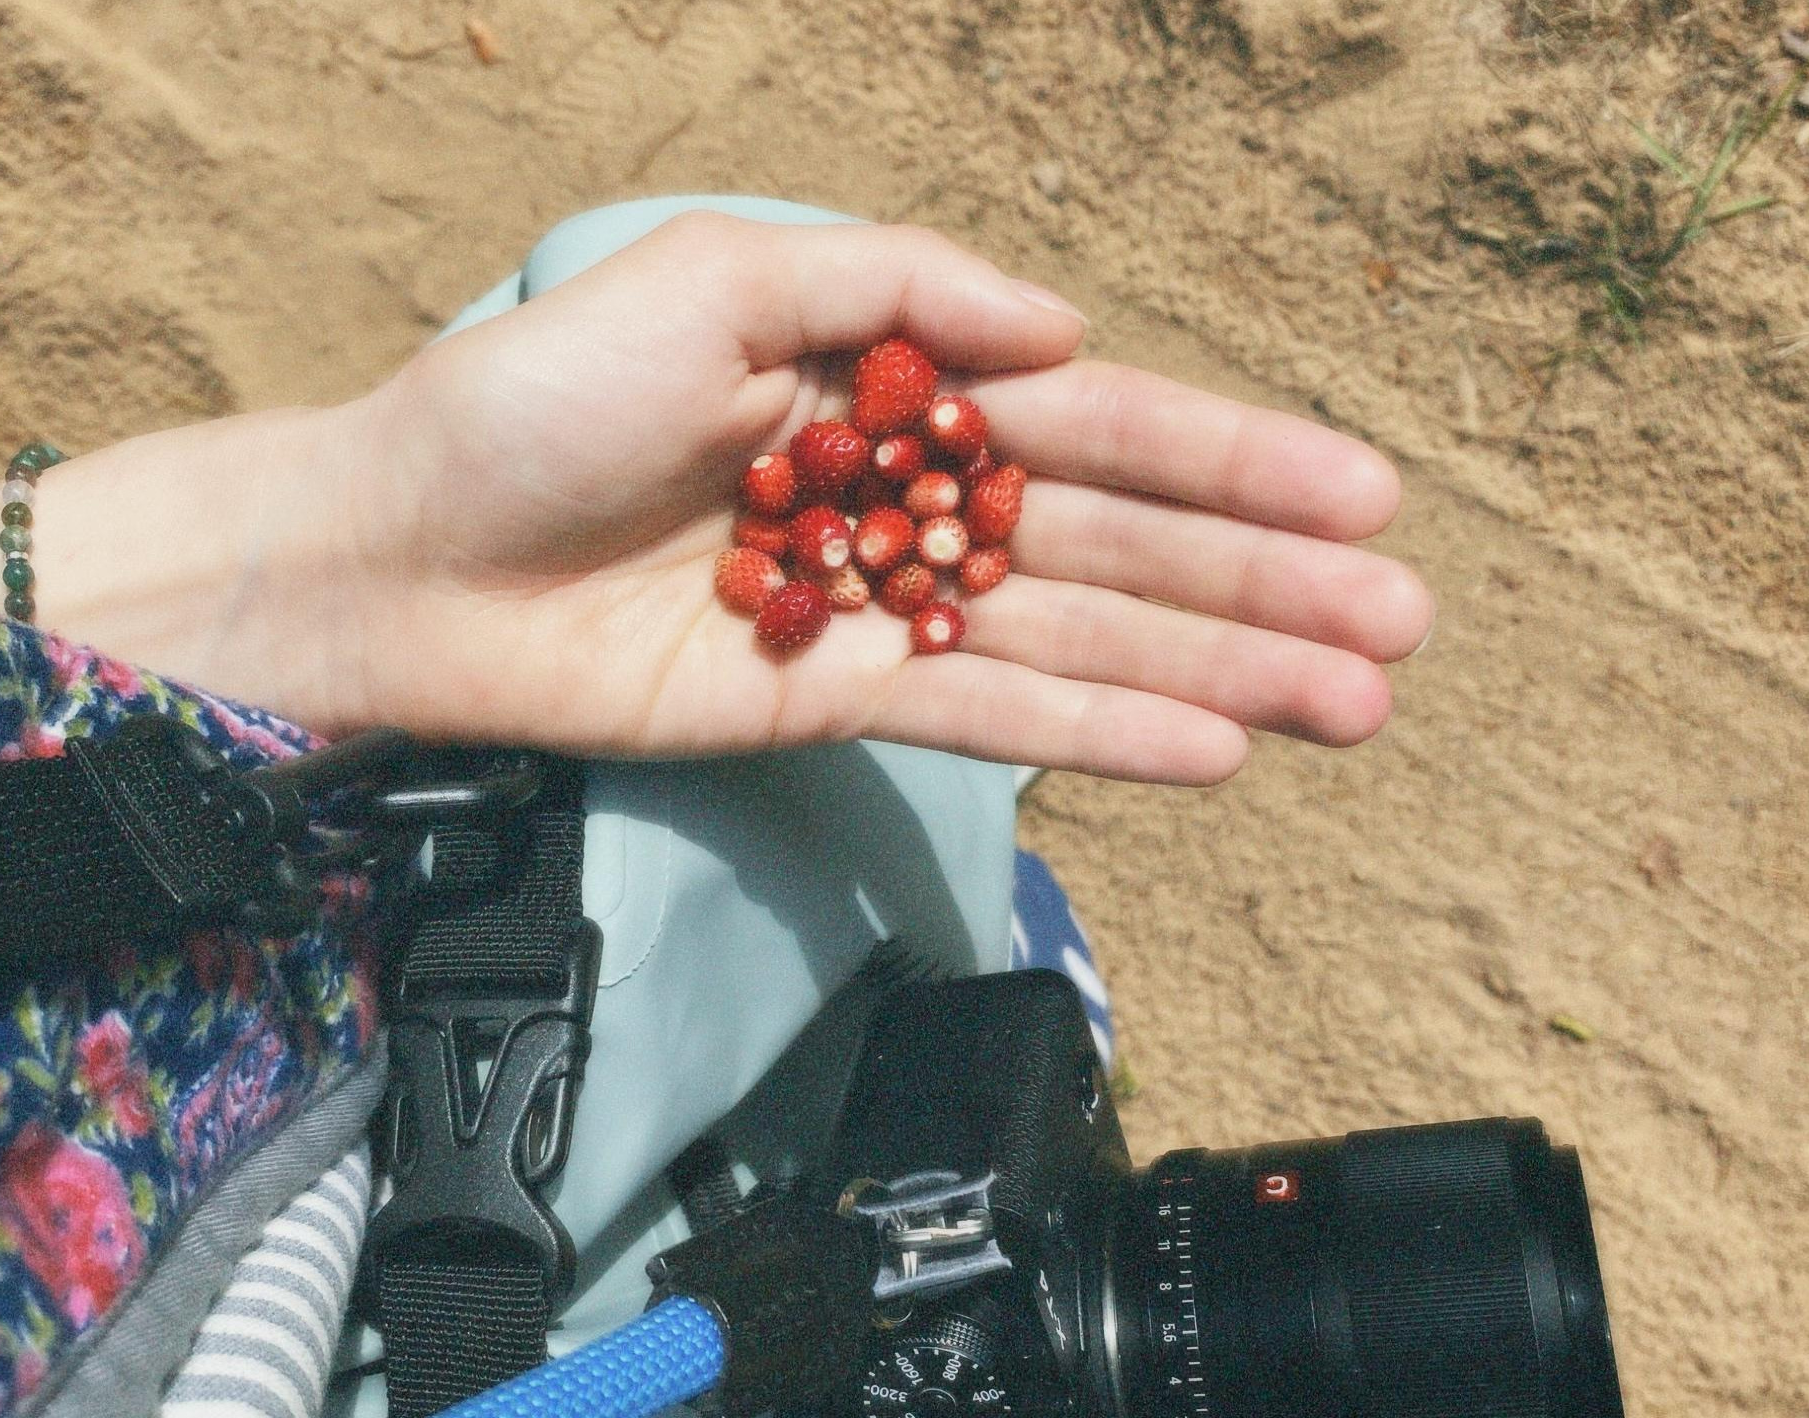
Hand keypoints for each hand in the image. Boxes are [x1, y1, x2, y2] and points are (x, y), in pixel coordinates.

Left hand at [317, 212, 1430, 782]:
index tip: (1362, 498)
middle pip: (1117, 546)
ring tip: (1353, 706)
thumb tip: (1062, 335)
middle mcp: (906, 501)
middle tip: (1401, 629)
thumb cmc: (534, 398)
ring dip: (1218, 671)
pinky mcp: (827, 701)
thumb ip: (894, 289)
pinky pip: (985, 715)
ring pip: (1078, 642)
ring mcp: (877, 609)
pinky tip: (1210, 748)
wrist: (407, 553)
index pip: (1097, 425)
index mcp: (895, 385)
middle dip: (1260, 583)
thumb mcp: (713, 277)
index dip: (1231, 463)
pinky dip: (1097, 733)